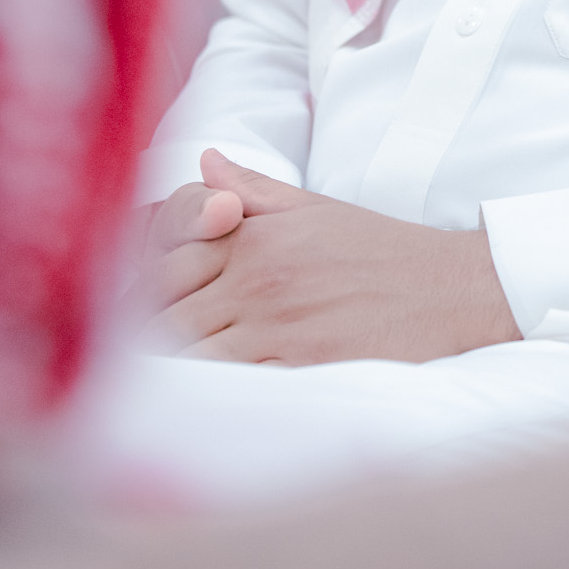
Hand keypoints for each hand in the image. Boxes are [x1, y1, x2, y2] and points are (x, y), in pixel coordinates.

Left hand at [136, 149, 521, 365]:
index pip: (163, 264)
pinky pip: (230, 385)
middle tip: (117, 361)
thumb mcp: (316, 207)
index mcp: (255, 234)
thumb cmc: (382, 250)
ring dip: (162, 370)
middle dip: (135, 338)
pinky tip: (191, 406)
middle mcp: (259, 275)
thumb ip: (254, 187)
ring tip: (141, 392)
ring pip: (186, 354)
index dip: (133, 294)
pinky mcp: (301, 365)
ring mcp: (278, 322)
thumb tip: (204, 161)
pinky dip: (203, 395)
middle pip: (164, 313)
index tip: (120, 315)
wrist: (451, 288)